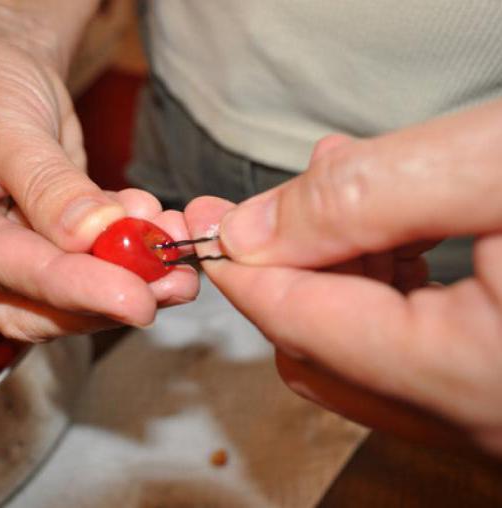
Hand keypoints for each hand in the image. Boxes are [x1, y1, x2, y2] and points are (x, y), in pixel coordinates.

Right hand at [0, 1, 198, 340]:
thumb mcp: (7, 122)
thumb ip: (49, 185)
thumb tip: (93, 238)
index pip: (1, 267)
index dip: (71, 287)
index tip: (134, 297)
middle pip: (33, 305)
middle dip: (105, 300)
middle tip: (170, 286)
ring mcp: (4, 253)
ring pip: (67, 295)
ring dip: (129, 279)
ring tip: (178, 254)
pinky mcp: (44, 246)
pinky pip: (89, 265)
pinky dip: (130, 254)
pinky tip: (159, 227)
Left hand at [185, 99, 501, 454]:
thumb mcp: (488, 172)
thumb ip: (359, 202)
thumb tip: (250, 233)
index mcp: (466, 374)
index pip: (299, 327)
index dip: (238, 271)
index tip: (197, 227)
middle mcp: (476, 414)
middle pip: (318, 349)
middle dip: (283, 265)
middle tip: (265, 203)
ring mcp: (488, 406)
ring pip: (360, 346)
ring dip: (334, 265)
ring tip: (343, 186)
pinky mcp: (498, 383)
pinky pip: (407, 346)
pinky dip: (380, 284)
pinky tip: (392, 227)